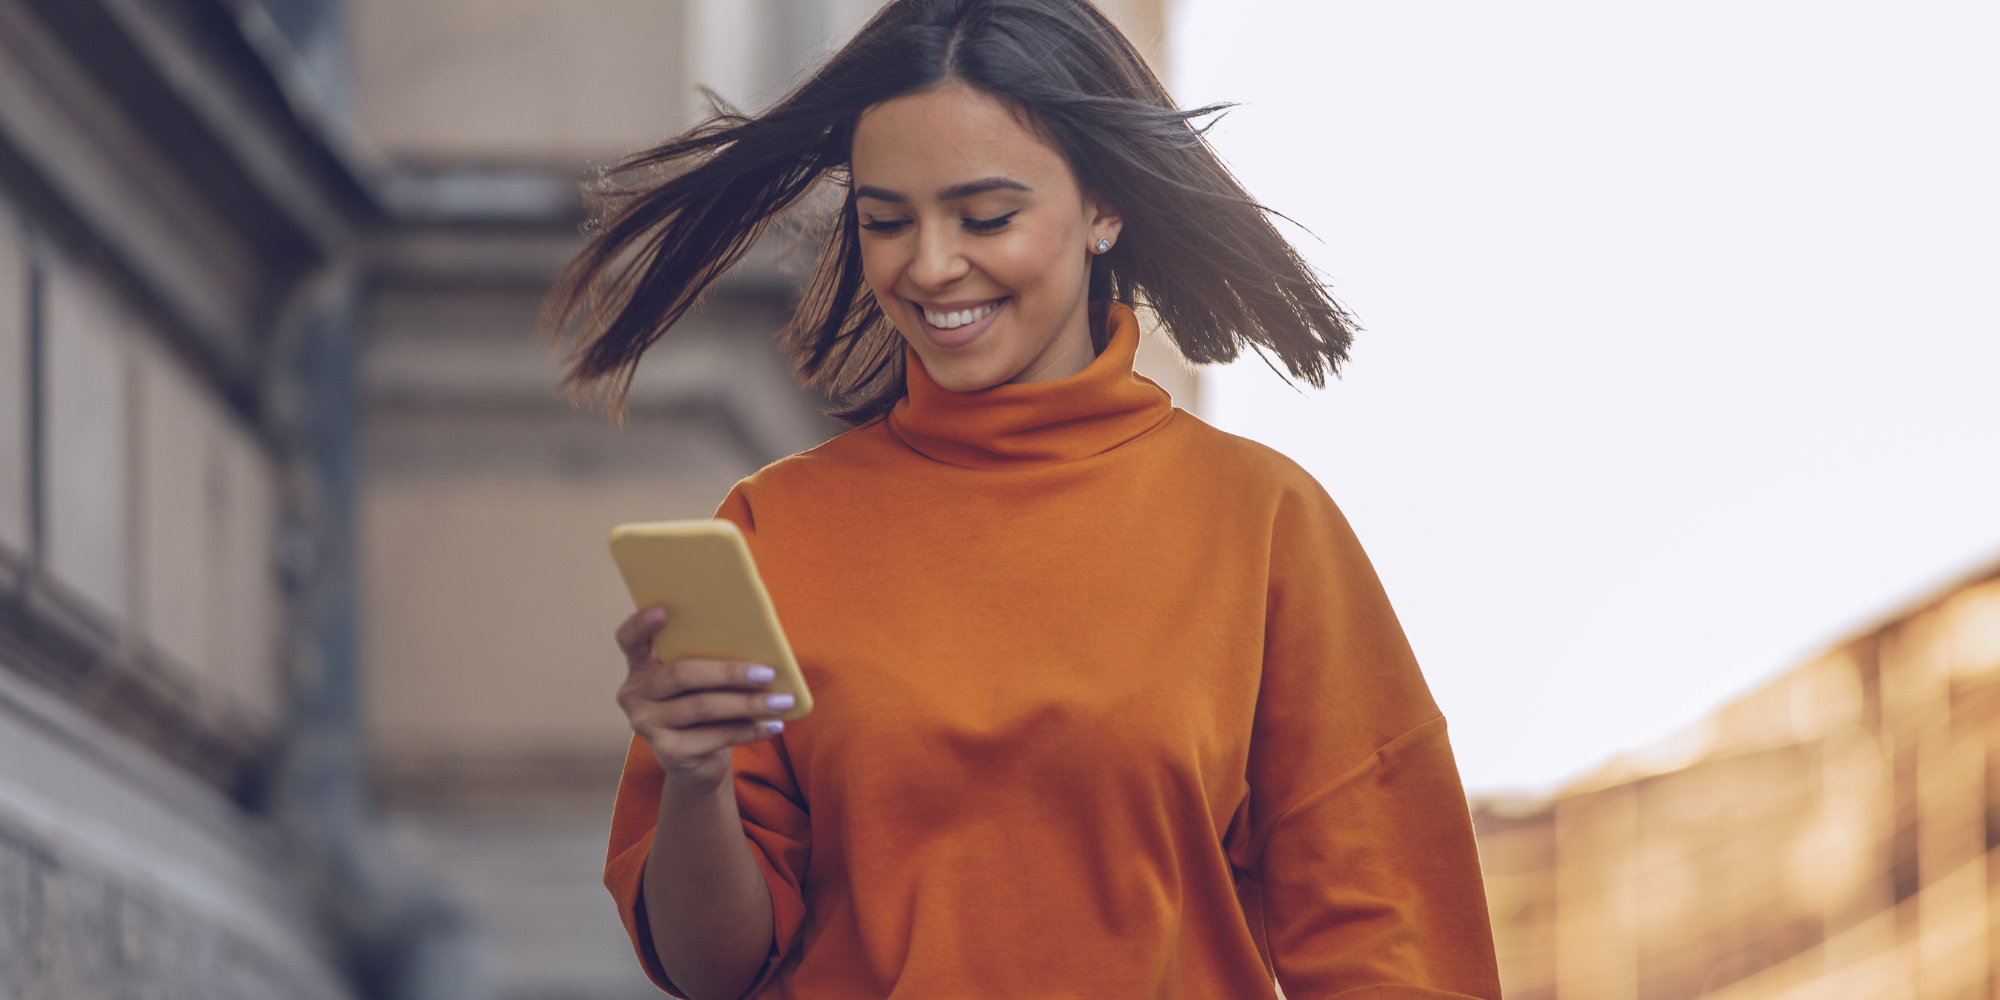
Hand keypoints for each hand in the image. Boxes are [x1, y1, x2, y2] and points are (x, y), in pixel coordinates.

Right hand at [614, 607, 791, 795]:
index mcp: (641, 666)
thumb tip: (759, 645)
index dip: (641, 624)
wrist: (697, 762)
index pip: (629, 640)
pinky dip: (750, 730)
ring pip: (702, 707)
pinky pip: (716, 736)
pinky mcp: (668, 752)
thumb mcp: (701, 682)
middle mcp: (635, 695)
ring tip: (781, 701)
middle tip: (767, 673)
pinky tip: (774, 725)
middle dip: (728, 672)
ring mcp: (648, 725)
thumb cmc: (703, 708)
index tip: (662, 611)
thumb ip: (710, 659)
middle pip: (680, 674)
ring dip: (748, 704)